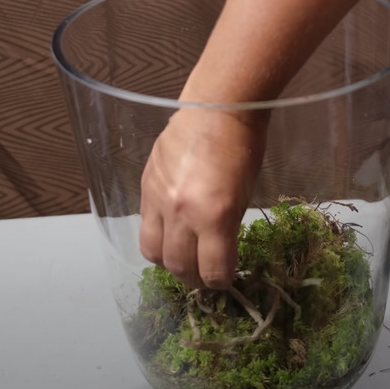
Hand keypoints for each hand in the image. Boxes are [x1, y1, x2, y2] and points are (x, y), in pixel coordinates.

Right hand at [139, 107, 267, 288]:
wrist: (216, 107)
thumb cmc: (242, 147)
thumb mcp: (245, 195)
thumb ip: (227, 227)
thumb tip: (219, 251)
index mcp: (215, 216)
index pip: (213, 270)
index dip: (222, 281)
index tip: (226, 278)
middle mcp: (182, 213)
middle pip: (180, 267)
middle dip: (196, 279)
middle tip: (206, 277)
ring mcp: (159, 201)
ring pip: (154, 253)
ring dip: (170, 264)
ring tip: (185, 260)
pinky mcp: (146, 188)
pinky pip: (144, 227)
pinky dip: (158, 239)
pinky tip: (171, 234)